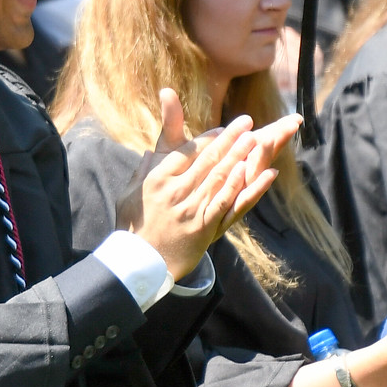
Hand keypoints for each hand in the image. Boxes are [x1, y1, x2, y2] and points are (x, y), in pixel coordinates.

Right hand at [119, 88, 298, 279]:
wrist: (139, 264)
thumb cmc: (133, 228)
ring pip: (221, 178)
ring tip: (255, 139)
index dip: (207, 139)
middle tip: (246, 122)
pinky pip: (228, 203)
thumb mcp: (129, 194)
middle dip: (229, 139)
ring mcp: (192, 209)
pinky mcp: (205, 227)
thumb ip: (143, 170)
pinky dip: (244, 187)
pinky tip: (257, 174)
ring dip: (240, 156)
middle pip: (208, 160)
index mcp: (158, 179)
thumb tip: (150, 151)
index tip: (223, 128)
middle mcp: (177, 191)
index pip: (187, 152)